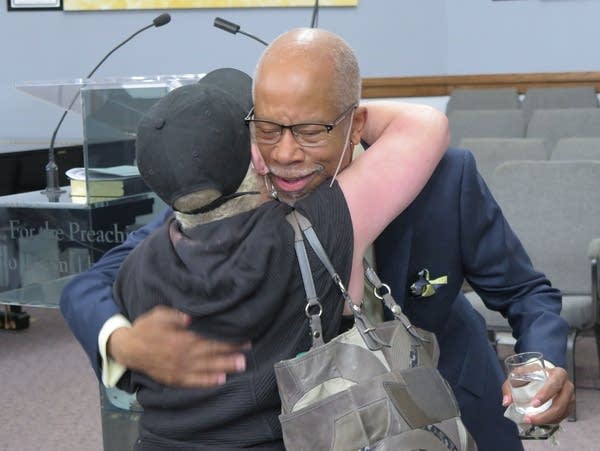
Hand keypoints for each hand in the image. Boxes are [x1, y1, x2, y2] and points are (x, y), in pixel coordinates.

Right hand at [108, 305, 248, 387]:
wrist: (127, 348)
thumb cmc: (146, 327)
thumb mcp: (159, 314)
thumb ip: (176, 316)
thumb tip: (191, 318)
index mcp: (180, 338)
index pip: (209, 339)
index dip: (226, 339)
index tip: (242, 338)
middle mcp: (181, 355)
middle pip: (210, 354)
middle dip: (230, 353)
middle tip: (247, 353)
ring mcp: (178, 368)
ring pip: (205, 368)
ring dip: (224, 367)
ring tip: (240, 366)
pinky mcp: (173, 378)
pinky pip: (192, 381)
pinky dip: (206, 382)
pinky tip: (220, 381)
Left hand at [502, 366, 574, 423]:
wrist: (542, 374)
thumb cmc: (531, 374)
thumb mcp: (519, 375)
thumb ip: (510, 385)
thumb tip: (506, 402)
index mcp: (557, 373)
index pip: (554, 384)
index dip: (545, 394)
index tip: (534, 403)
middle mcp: (567, 385)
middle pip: (561, 402)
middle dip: (545, 414)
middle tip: (529, 418)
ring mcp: (570, 397)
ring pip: (562, 412)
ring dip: (546, 420)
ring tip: (530, 421)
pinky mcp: (569, 406)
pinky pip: (562, 417)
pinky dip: (551, 421)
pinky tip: (539, 421)